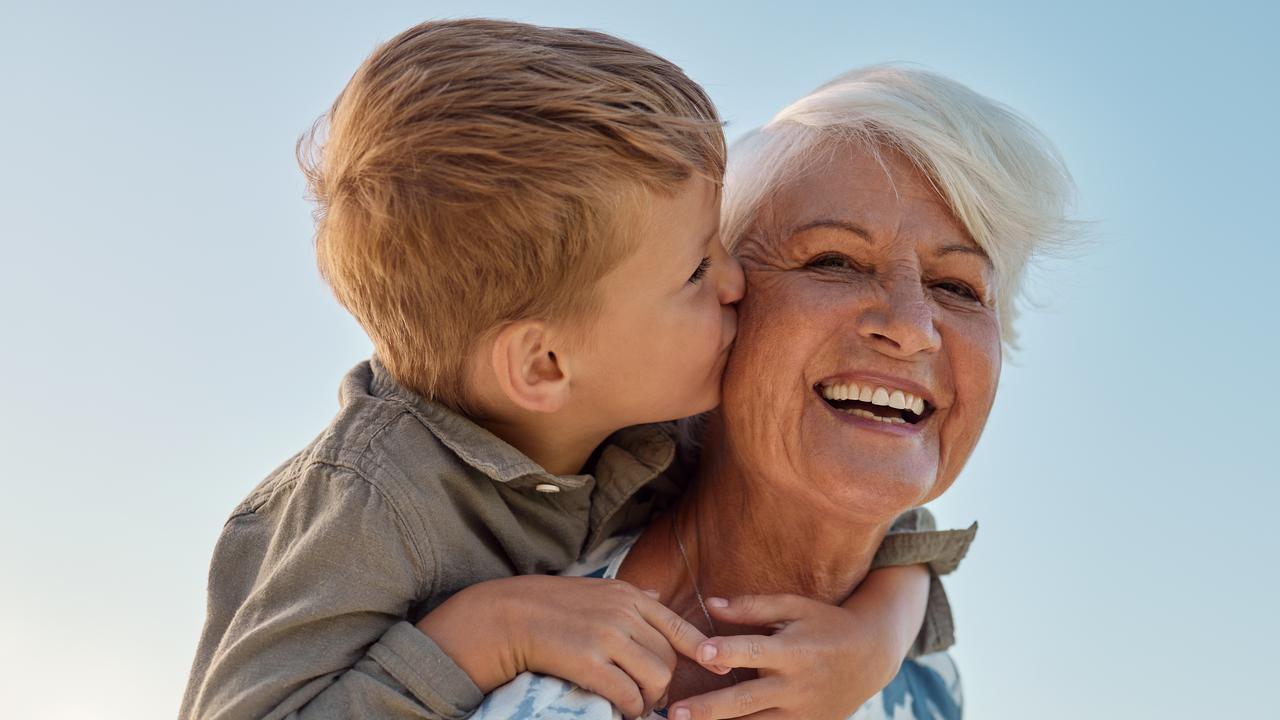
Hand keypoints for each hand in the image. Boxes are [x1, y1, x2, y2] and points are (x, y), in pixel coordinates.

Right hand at [418, 575, 714, 719]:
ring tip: (636, 705)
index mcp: (628, 596)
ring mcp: (607, 637)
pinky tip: (621, 711)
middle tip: (652, 698)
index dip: (702, 651)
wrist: (505, 616)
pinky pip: (628, 695)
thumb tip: (658, 597)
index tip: (715, 668)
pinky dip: (630, 709)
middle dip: (665, 685)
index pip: (679, 626)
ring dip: (649, 700)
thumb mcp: (594, 588)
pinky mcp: (589, 662)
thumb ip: (630, 597)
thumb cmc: (549, 605)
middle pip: (668, 658)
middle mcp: (623, 613)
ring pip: (655, 679)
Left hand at [666, 573, 925, 719]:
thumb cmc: (825, 624)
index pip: (756, 651)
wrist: (871, 657)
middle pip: (747, 700)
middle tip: (675, 712)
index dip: (729, 652)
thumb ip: (753, 607)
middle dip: (710, 708)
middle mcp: (795, 686)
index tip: (702, 653)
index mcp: (794, 651)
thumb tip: (709, 604)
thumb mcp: (796, 607)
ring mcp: (800, 713)